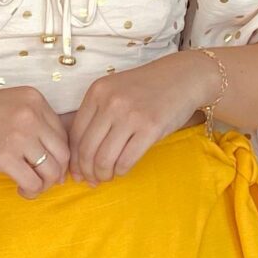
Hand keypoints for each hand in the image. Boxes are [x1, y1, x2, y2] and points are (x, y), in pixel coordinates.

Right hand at [0, 85, 71, 195]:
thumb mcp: (10, 106)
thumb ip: (33, 122)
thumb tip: (56, 159)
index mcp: (35, 99)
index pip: (63, 134)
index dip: (59, 155)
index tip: (50, 166)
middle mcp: (31, 114)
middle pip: (63, 153)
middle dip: (57, 173)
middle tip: (45, 181)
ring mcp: (19, 134)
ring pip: (51, 170)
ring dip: (45, 185)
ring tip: (31, 187)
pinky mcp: (4, 155)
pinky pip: (33, 182)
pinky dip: (31, 191)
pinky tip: (20, 189)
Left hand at [69, 53, 212, 183]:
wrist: (183, 77)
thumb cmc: (147, 89)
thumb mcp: (115, 92)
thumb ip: (97, 114)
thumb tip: (78, 154)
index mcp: (97, 92)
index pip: (75, 134)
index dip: (74, 158)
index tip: (77, 171)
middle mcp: (110, 102)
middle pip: (87, 149)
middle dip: (86, 171)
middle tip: (91, 180)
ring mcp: (130, 115)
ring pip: (104, 158)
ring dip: (103, 174)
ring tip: (106, 177)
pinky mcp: (150, 128)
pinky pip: (126, 160)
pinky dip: (121, 171)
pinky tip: (122, 170)